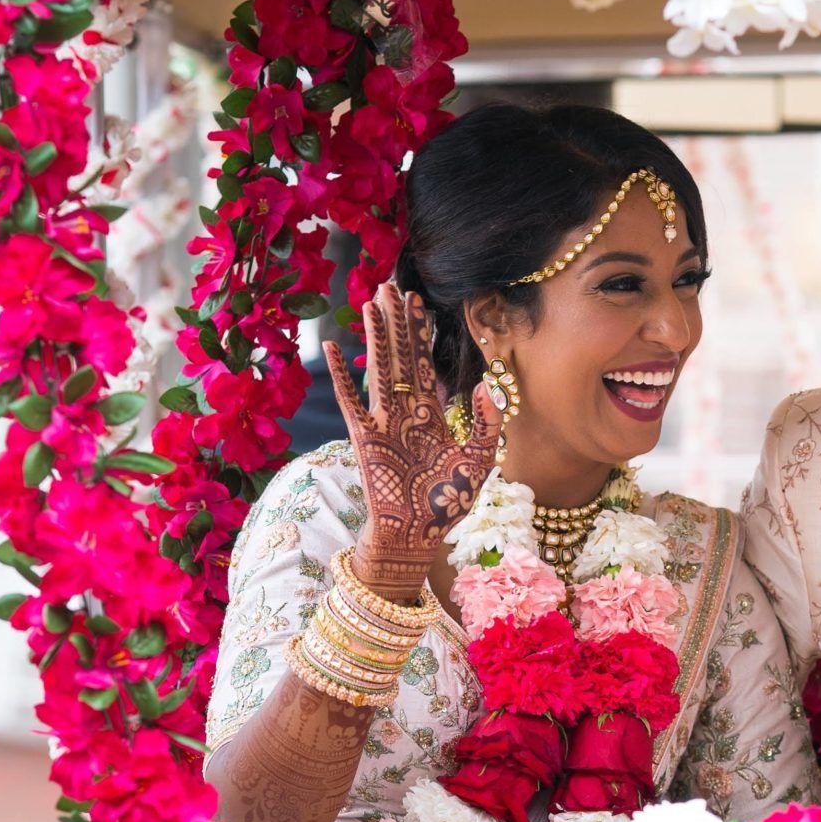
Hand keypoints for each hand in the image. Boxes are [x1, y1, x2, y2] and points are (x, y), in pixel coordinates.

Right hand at [325, 284, 503, 598]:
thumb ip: (486, 424)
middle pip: (400, 356)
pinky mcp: (365, 437)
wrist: (417, 536)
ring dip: (376, 335)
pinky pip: (351, 399)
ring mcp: (383, 422)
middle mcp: (405, 412)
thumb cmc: (446, 505)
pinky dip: (341, 374)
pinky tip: (333, 347)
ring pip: (379, 368)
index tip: (417, 301)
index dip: (421, 333)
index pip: (425, 364)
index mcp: (431, 416)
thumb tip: (481, 386)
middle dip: (396, 322)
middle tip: (389, 285)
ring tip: (371, 302)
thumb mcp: (479, 461)